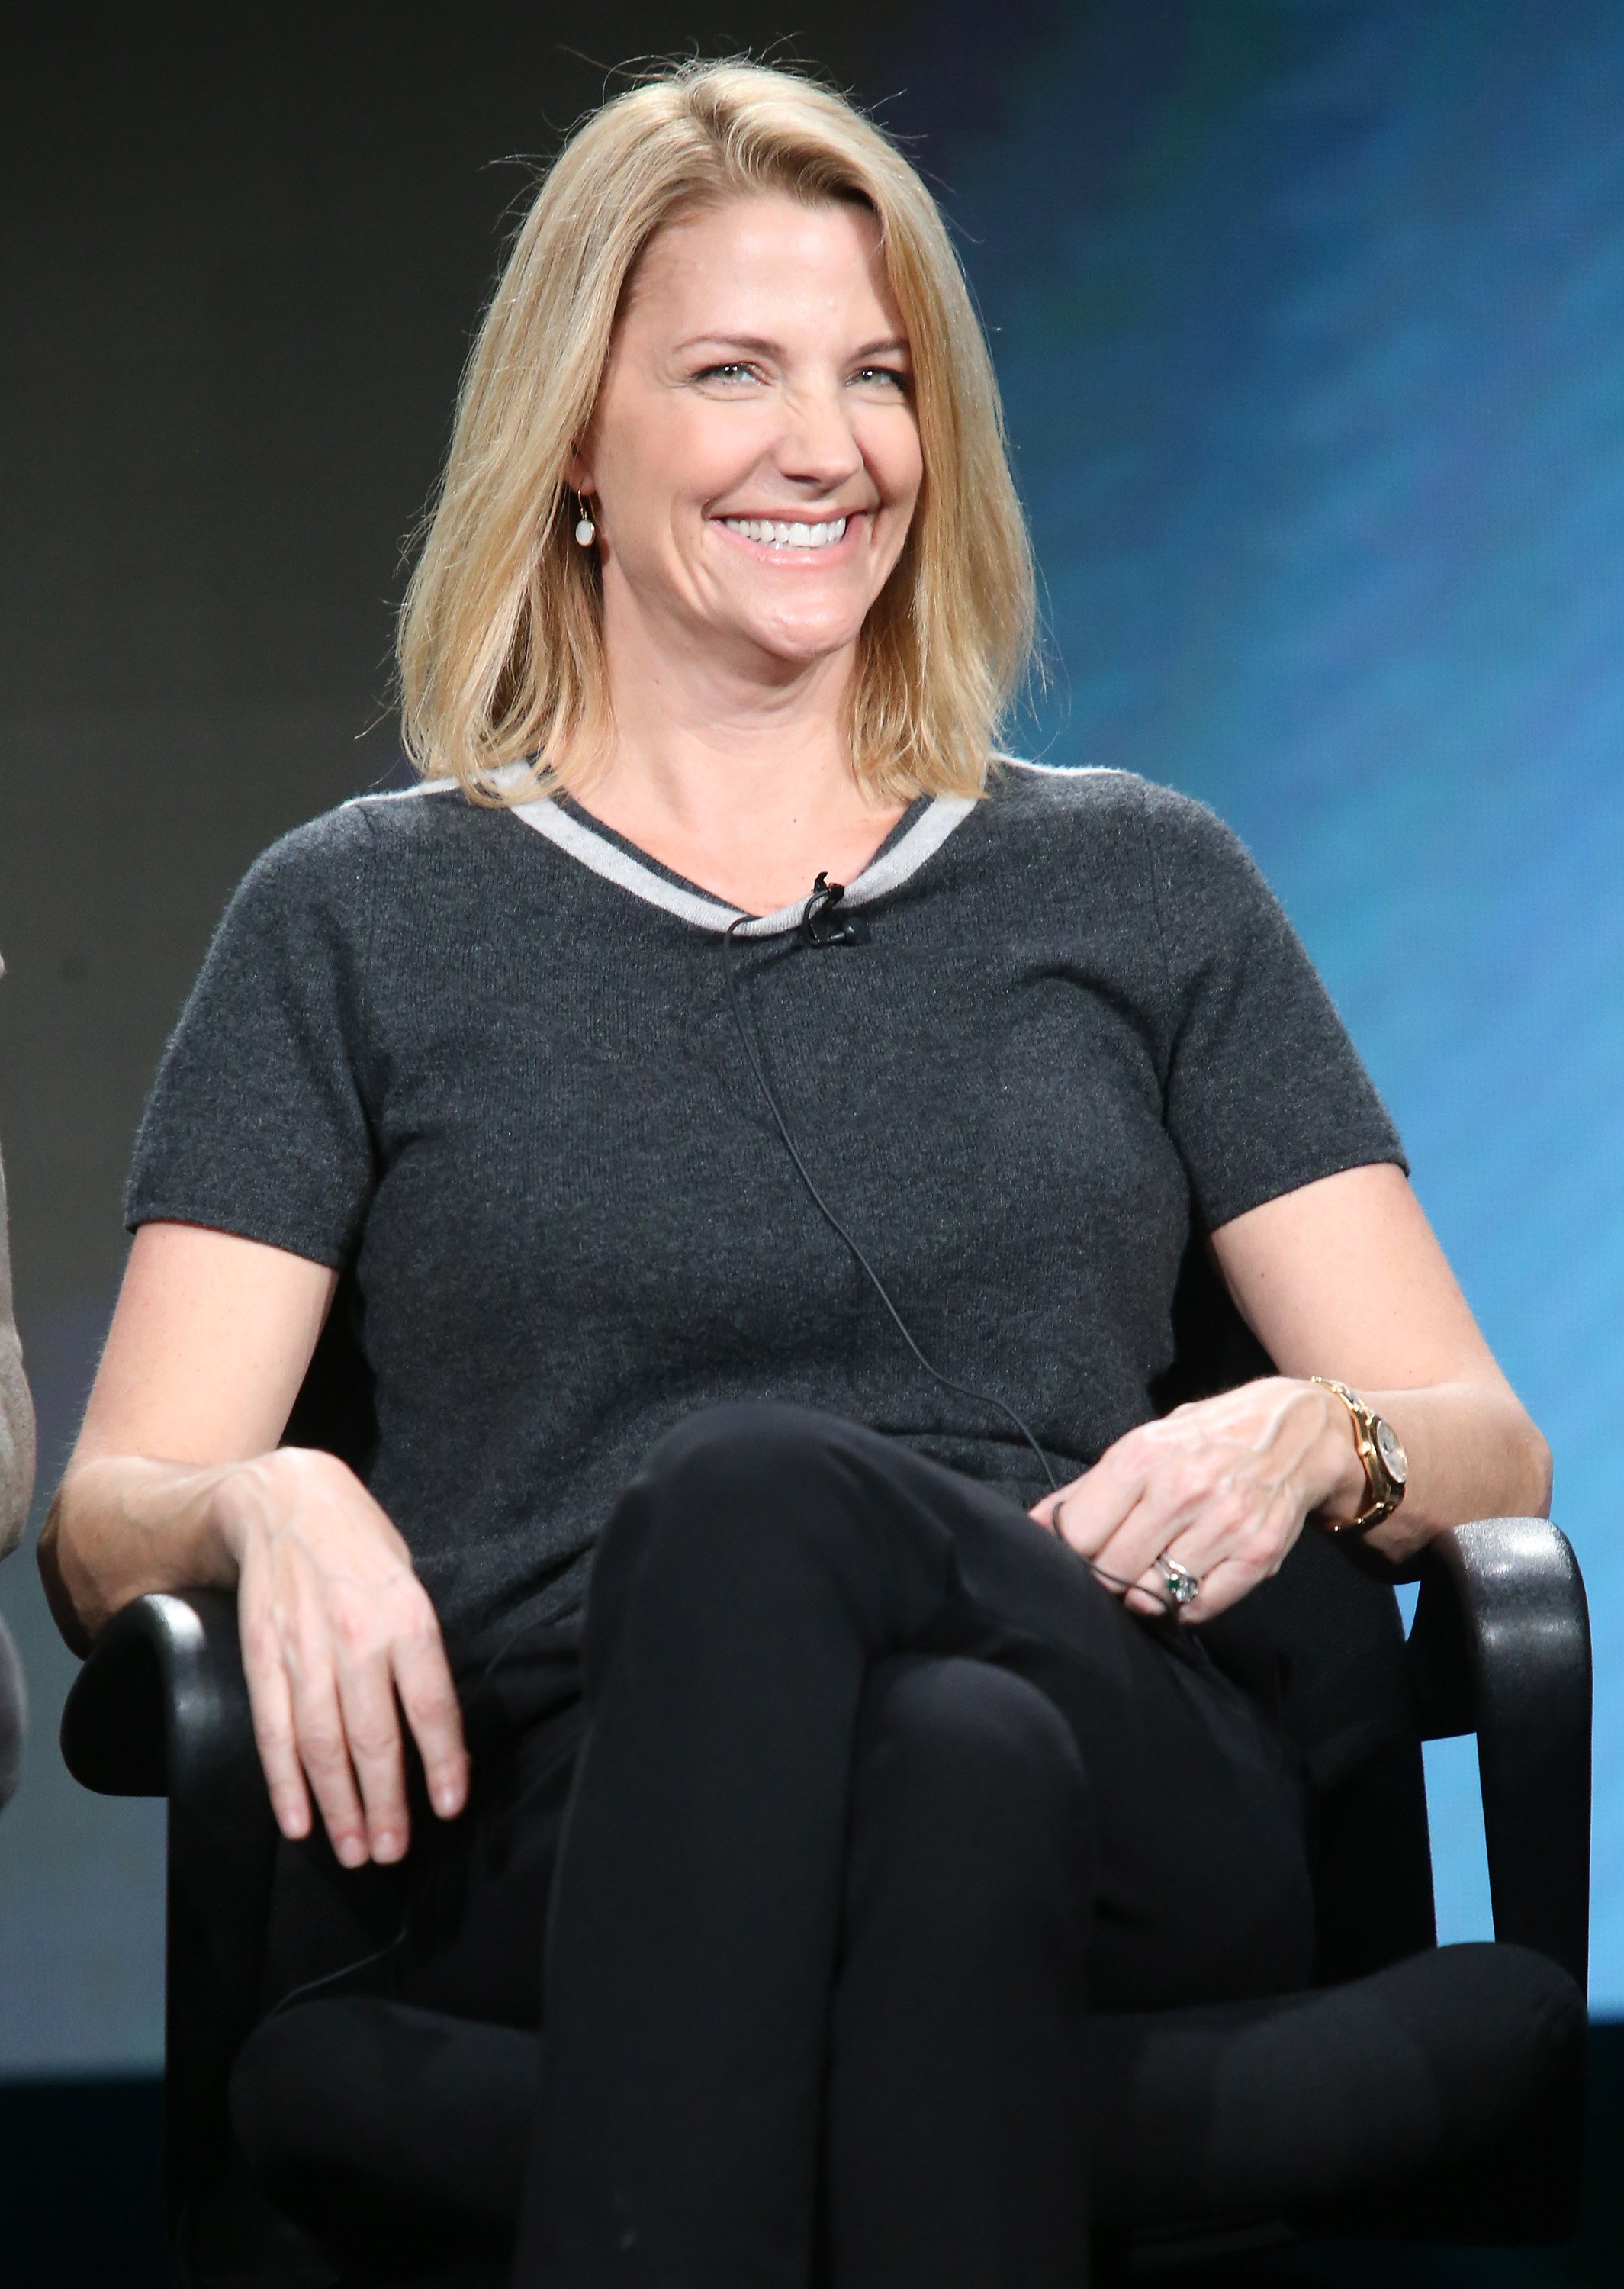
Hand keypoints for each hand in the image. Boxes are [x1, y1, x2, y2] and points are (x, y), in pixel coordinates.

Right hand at [217, 1447, 467, 1864]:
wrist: (283, 1499)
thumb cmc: (361, 1544)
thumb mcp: (410, 1580)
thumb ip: (421, 1649)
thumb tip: (438, 1727)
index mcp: (407, 1617)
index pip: (430, 1705)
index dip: (441, 1763)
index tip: (447, 1808)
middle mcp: (356, 1637)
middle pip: (373, 1737)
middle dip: (384, 1804)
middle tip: (392, 1853)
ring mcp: (303, 1649)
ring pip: (321, 1745)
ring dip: (337, 1807)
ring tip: (353, 1852)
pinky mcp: (260, 1656)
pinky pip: (272, 1729)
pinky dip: (283, 1782)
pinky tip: (296, 1821)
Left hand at [1029, 1378, 1362, 1622]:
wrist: (1300, 1428)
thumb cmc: (1208, 1437)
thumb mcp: (1146, 1442)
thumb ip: (1091, 1487)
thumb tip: (1034, 1525)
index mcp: (1144, 1455)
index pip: (1079, 1533)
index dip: (1070, 1551)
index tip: (1079, 1552)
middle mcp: (1184, 1489)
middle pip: (1112, 1569)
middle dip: (1106, 1575)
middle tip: (1117, 1565)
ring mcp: (1225, 1523)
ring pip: (1155, 1594)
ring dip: (1146, 1592)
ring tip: (1154, 1569)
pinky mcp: (1259, 1553)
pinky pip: (1200, 1606)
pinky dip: (1186, 1604)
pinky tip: (1188, 1578)